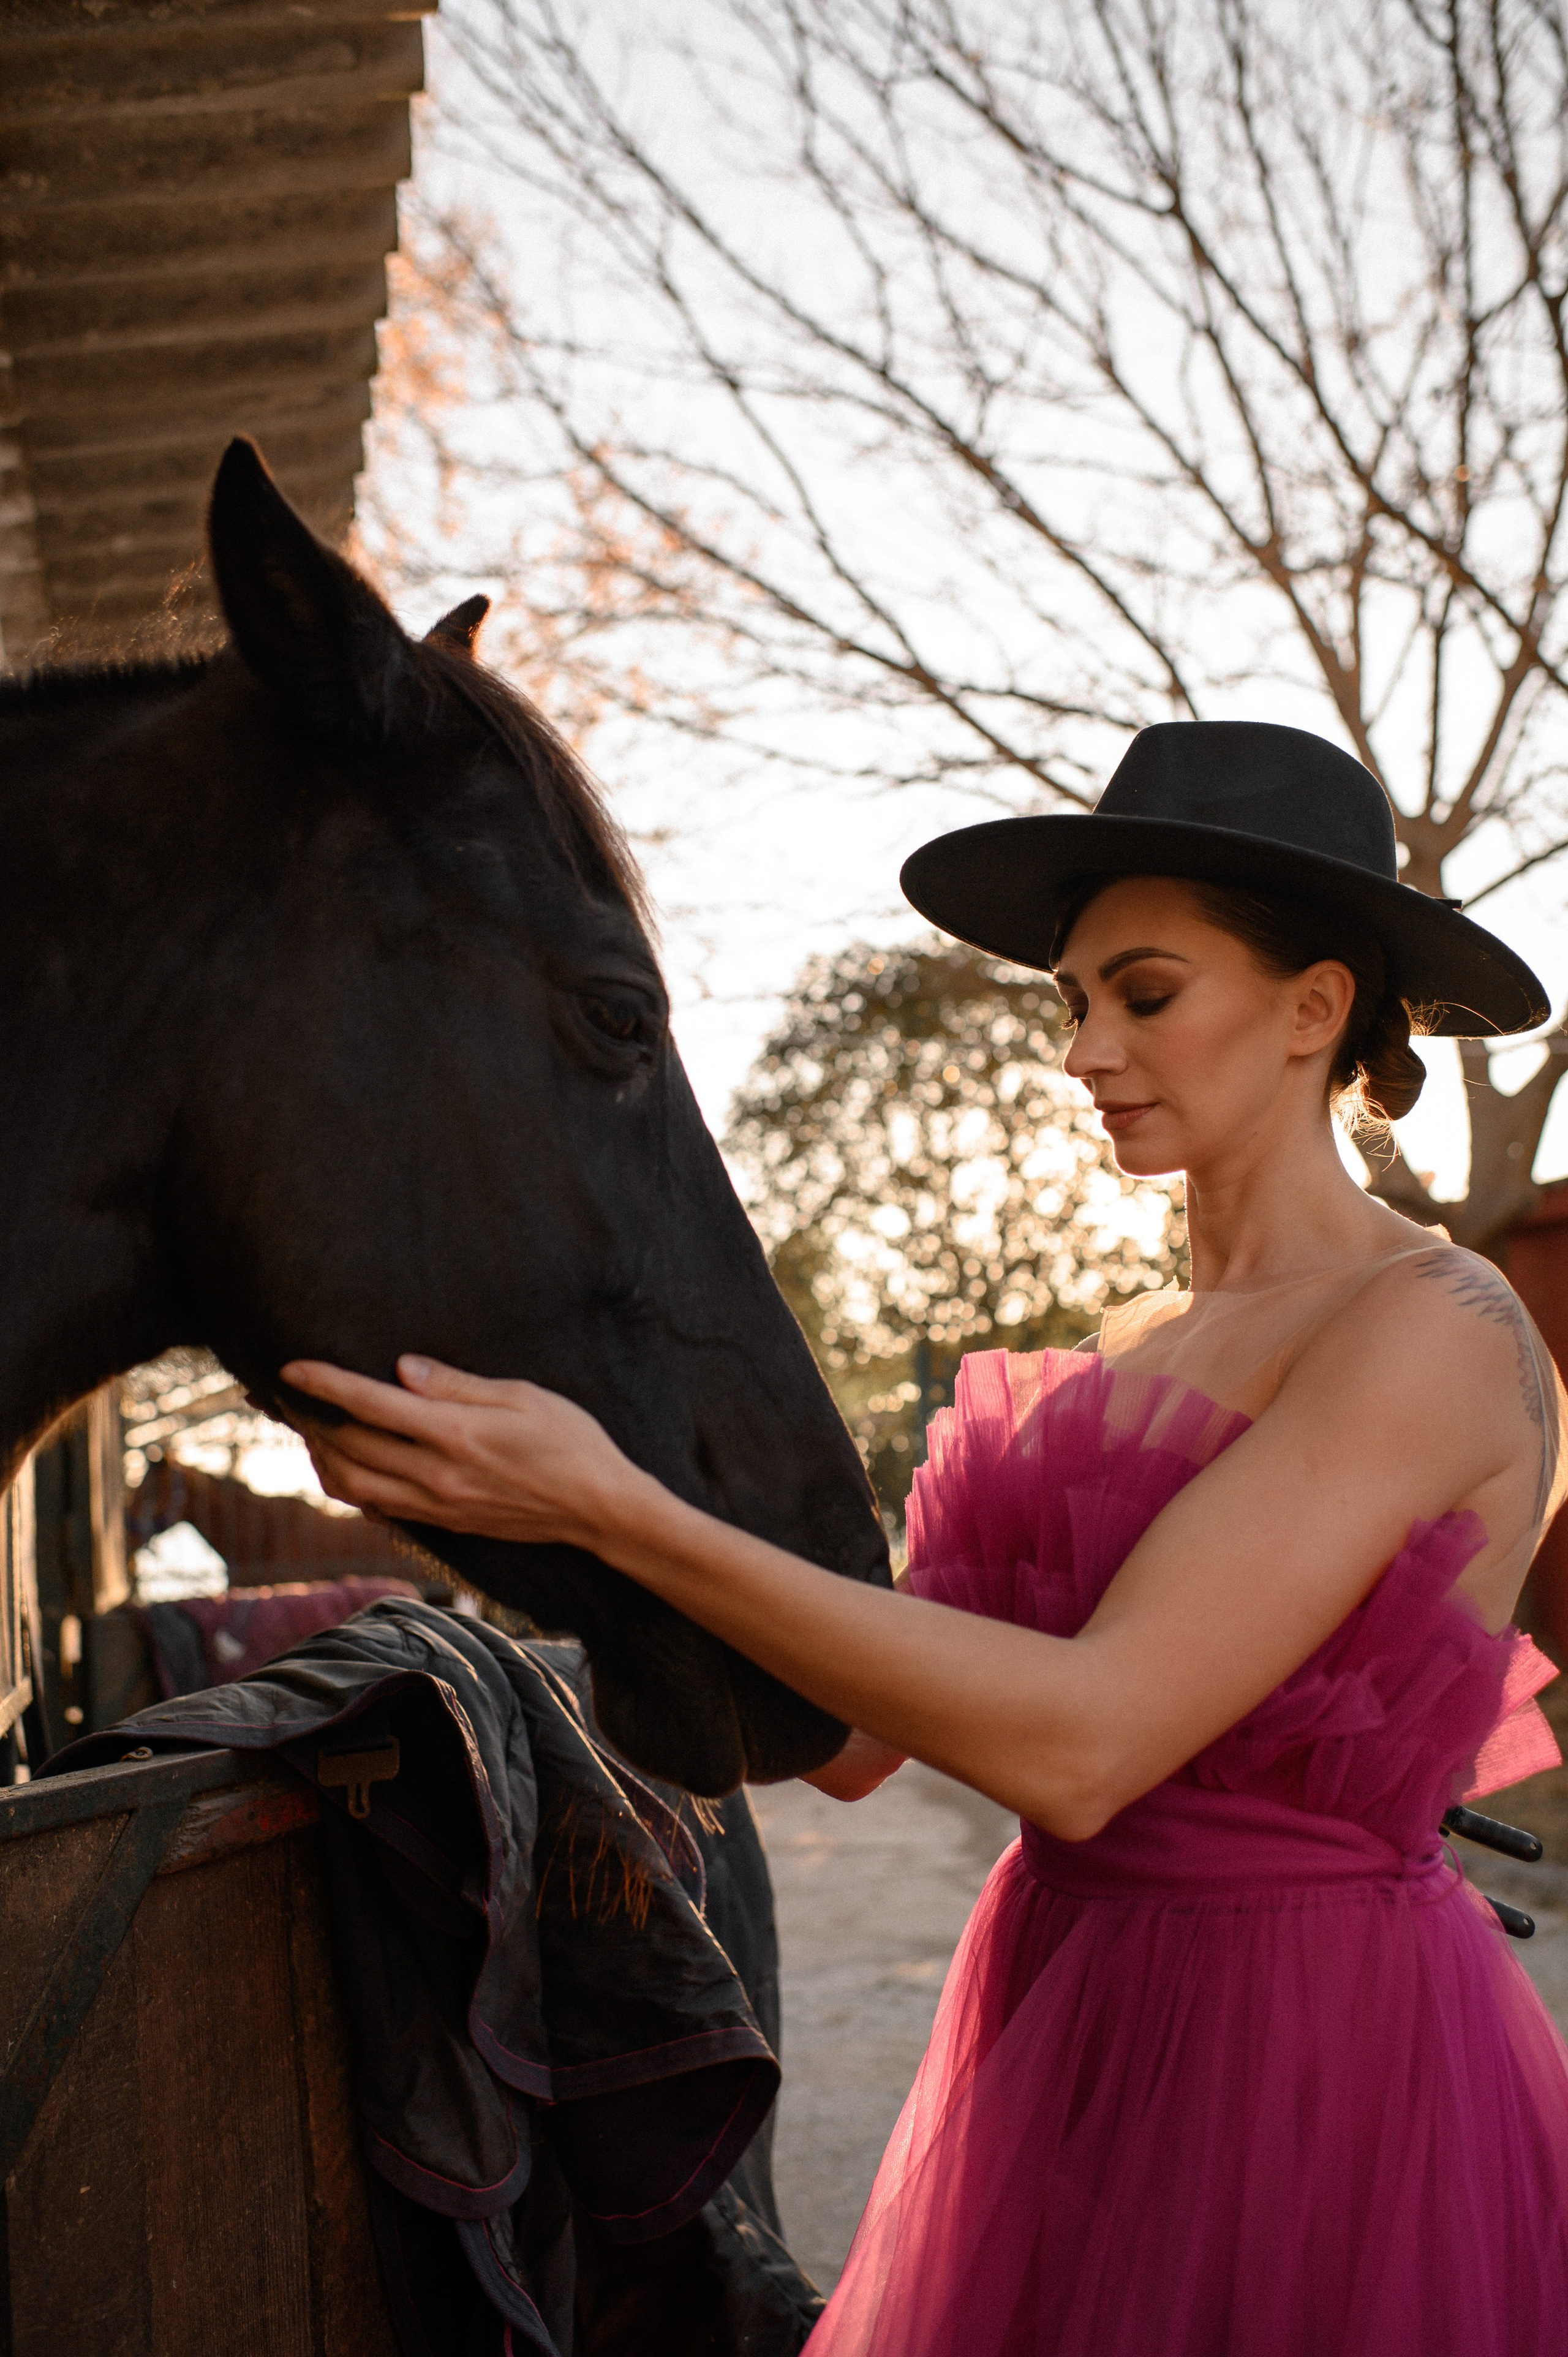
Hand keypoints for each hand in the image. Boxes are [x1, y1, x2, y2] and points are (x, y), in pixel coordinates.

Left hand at [278, 1355, 648, 1551]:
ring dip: (323, 1457)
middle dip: (309, 1420)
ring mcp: (437, 1505)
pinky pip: (378, 1507)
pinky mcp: (443, 1523)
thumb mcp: (522, 1396)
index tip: (290, 1368)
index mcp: (456, 1434)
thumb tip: (402, 1368)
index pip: (370, 1405)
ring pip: (353, 1486)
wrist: (598, 1510)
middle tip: (290, 1396)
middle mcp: (437, 1475)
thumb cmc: (571, 1442)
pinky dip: (352, 1485)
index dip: (324, 1384)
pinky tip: (353, 1464)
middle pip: (347, 1449)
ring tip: (314, 1430)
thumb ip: (457, 1384)